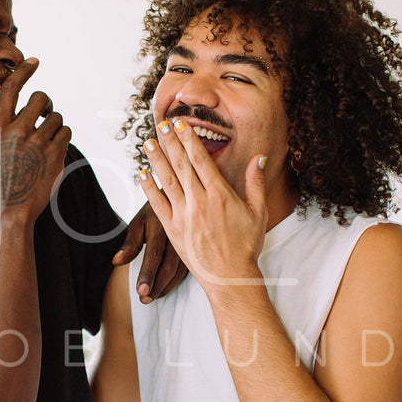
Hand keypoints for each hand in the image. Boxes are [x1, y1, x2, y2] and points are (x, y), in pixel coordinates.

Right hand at [0, 58, 71, 221]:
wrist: (11, 208)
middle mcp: (18, 130)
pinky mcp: (55, 154)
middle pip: (42, 98)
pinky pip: (66, 133)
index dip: (24, 71)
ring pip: (57, 117)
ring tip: (46, 140)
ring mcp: (38, 142)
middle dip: (46, 104)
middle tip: (45, 114)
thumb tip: (26, 110)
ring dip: (55, 125)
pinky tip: (54, 149)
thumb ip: (7, 127)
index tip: (34, 61)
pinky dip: (63, 138)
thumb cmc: (1, 178)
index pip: (12, 88)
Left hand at [113, 202, 187, 302]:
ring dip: (165, 286)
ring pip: (179, 270)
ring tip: (152, 298)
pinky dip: (174, 282)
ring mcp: (187, 243)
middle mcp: (176, 235)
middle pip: (168, 266)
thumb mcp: (138, 222)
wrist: (177, 199)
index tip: (141, 291)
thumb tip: (116, 262)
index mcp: (161, 225)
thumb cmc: (153, 213)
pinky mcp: (192, 250)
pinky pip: (185, 270)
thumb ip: (130, 243)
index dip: (147, 274)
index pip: (154, 254)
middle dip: (156, 285)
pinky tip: (164, 290)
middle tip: (145, 299)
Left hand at [139, 119, 267, 289]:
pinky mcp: (173, 229)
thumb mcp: (258, 212)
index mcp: (221, 194)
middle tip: (161, 124)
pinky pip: (158, 204)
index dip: (189, 139)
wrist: (230, 277)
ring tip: (147, 142)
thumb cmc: (246, 246)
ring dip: (156, 160)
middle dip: (170, 142)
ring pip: (167, 180)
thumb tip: (259, 157)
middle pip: (181, 164)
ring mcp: (184, 215)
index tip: (181, 124)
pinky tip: (142, 174)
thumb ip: (256, 182)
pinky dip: (149, 188)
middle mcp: (200, 202)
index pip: (201, 159)